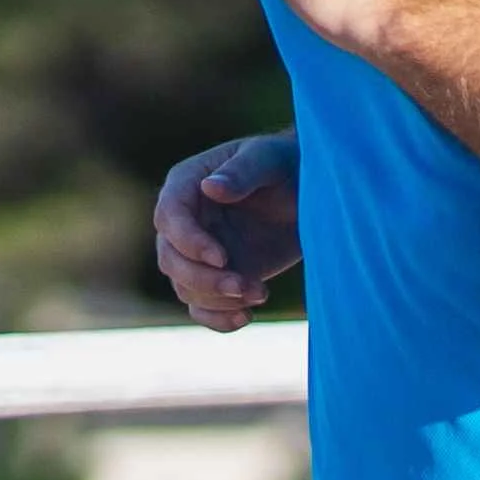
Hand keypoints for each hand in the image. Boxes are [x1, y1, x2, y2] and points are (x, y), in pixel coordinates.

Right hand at [155, 136, 301, 330]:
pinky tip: (246, 317)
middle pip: (170, 259)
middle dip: (204, 279)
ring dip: (218, 300)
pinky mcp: (216, 278)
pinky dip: (219, 319)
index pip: (169, 218)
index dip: (189, 242)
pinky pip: (202, 307)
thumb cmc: (286, 165)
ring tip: (261, 294)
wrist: (310, 194)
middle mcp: (184, 222)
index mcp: (186, 185)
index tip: (222, 257)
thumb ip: (242, 173)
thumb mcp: (268, 159)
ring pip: (185, 287)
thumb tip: (210, 187)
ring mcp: (197, 254)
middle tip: (244, 285)